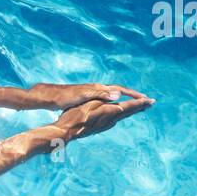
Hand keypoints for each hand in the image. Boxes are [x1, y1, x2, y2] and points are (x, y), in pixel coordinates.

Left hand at [28, 82, 149, 109]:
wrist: (50, 96)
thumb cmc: (65, 96)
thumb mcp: (83, 96)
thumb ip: (100, 94)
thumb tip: (117, 94)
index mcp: (98, 88)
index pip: (120, 89)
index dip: (133, 94)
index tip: (145, 98)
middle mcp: (97, 89)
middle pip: (119, 92)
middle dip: (132, 96)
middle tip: (146, 101)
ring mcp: (92, 93)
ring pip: (113, 96)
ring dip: (124, 100)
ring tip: (135, 104)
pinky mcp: (87, 98)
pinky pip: (106, 100)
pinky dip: (114, 103)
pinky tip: (115, 107)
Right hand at [49, 95, 154, 141]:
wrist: (65, 131)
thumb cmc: (74, 116)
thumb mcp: (89, 105)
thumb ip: (105, 103)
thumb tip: (120, 105)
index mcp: (109, 112)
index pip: (129, 106)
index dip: (140, 103)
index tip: (151, 101)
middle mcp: (110, 120)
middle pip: (128, 112)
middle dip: (140, 107)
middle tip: (151, 103)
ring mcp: (105, 125)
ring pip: (123, 116)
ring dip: (132, 111)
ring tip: (140, 108)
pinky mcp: (100, 127)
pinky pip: (116, 120)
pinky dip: (123, 115)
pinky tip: (121, 116)